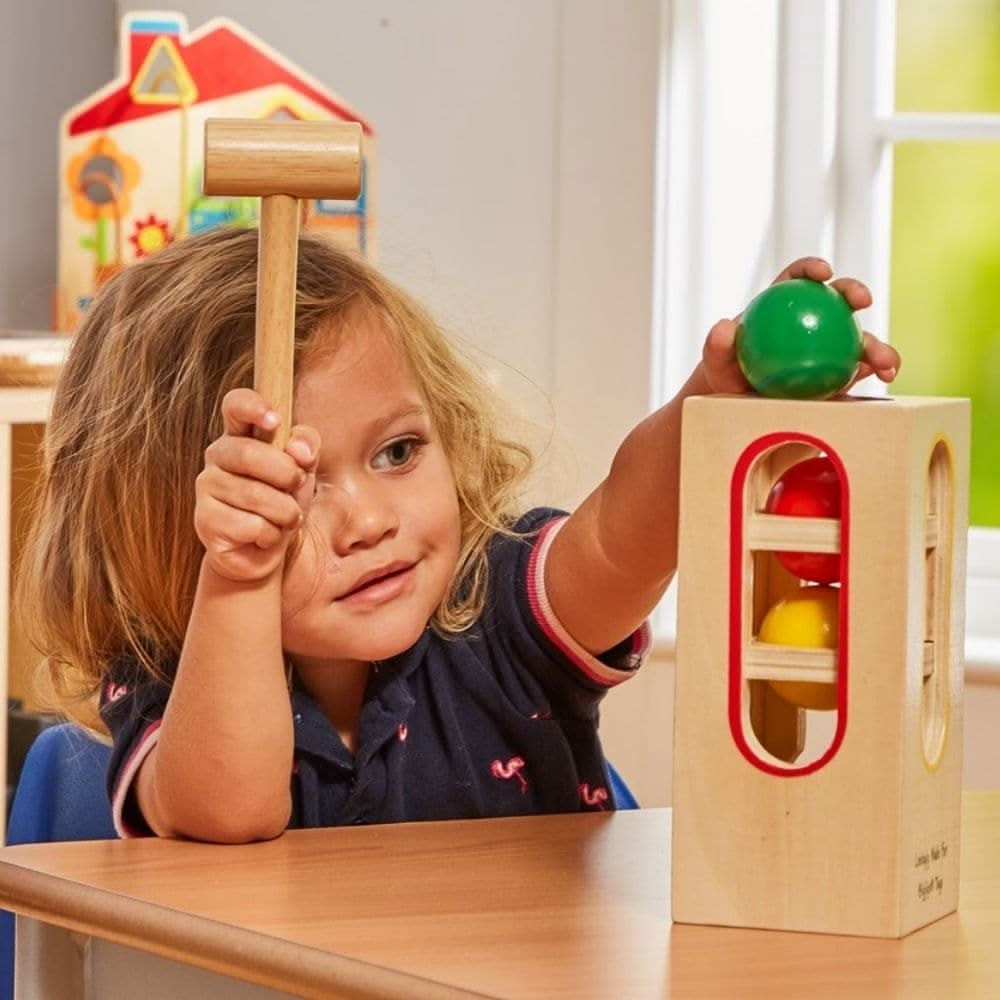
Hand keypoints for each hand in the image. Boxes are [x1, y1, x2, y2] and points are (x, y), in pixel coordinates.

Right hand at [195, 388, 319, 582]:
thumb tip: (298, 448)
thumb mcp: (303, 470)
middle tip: (297, 486)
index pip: (235, 405)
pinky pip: (250, 525)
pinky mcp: (204, 521)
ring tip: (285, 518)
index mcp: (241, 435)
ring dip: (285, 511)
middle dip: (285, 474)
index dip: (253, 406)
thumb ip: (307, 447)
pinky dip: (271, 534)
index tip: (275, 421)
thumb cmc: (282, 502)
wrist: (262, 551)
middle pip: (249, 453)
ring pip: (255, 495)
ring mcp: (206, 487)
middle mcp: (217, 456)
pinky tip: (265, 536)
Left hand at [700, 257, 900, 394]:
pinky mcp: (842, 373)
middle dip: (856, 292)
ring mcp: (831, 347)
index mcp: (784, 305)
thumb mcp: (716, 361)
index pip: (798, 279)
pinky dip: (876, 371)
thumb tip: (724, 327)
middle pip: (838, 299)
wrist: (740, 405)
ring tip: (884, 361)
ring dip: (878, 345)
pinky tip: (883, 378)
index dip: (812, 269)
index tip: (823, 273)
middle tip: (863, 301)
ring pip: (860, 338)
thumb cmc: (728, 375)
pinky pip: (862, 370)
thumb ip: (717, 345)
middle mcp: (813, 321)